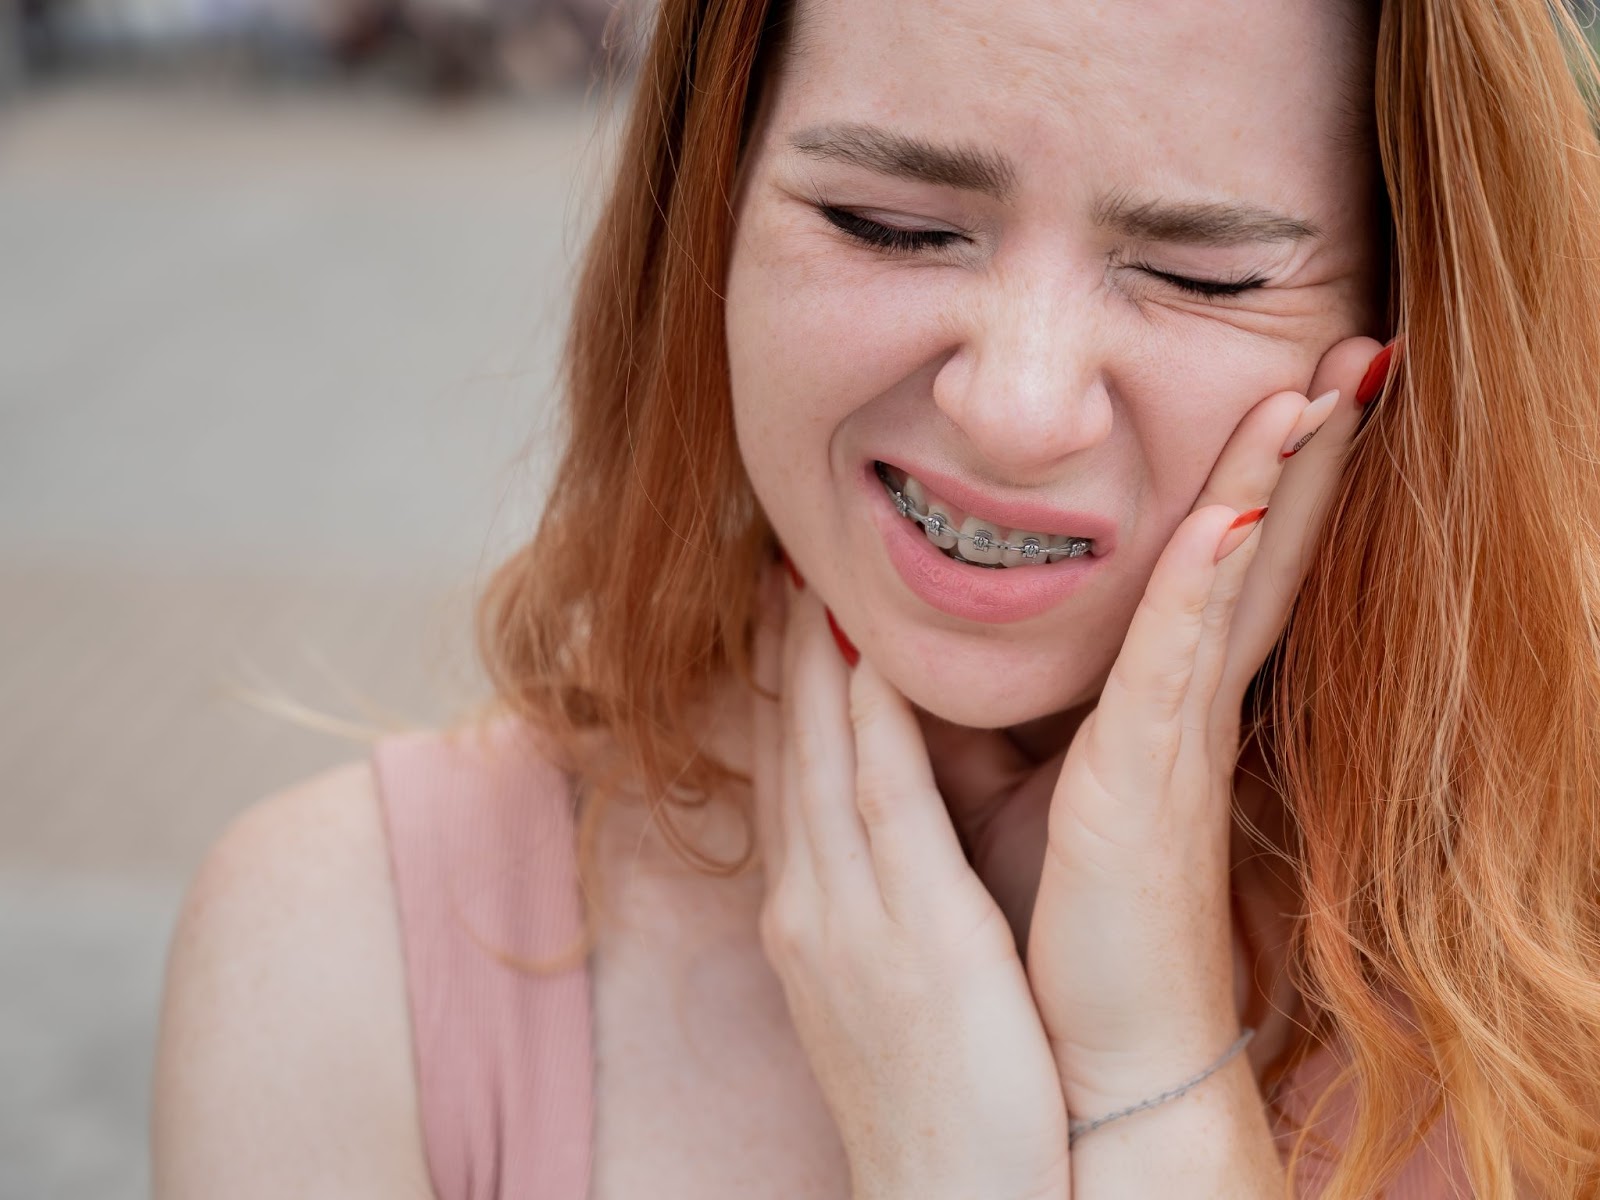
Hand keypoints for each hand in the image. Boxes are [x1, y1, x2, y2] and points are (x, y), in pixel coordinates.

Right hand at [748, 564, 1069, 1199]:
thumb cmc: (940, 1098)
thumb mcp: (883, 990)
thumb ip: (874, 908)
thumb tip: (882, 848)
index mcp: (811, 919)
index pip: (789, 782)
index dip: (782, 696)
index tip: (781, 620)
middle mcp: (814, 905)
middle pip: (790, 757)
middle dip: (781, 659)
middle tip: (773, 567)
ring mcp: (853, 916)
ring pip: (825, 762)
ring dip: (816, 665)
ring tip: (808, 578)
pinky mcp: (918, 931)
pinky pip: (887, 801)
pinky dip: (876, 723)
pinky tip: (876, 658)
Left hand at [1025, 335, 1386, 1113]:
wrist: (1100, 1048)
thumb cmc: (1058, 919)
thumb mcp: (1001, 787)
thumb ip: (971, 708)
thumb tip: (895, 640)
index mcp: (1158, 707)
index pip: (1214, 566)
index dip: (1255, 478)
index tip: (1284, 389)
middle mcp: (1184, 709)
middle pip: (1253, 551)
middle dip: (1298, 452)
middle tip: (1349, 352)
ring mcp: (1175, 741)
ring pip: (1232, 584)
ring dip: (1277, 482)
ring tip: (1317, 388)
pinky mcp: (1148, 783)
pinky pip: (1177, 666)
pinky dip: (1202, 588)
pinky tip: (1230, 516)